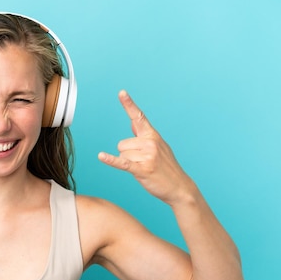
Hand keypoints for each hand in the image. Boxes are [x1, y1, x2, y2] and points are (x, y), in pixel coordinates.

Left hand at [98, 90, 192, 204]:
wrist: (179, 187)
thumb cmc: (167, 168)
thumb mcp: (159, 147)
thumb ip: (144, 134)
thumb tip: (133, 122)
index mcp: (153, 135)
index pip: (139, 117)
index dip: (129, 104)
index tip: (121, 92)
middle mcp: (150, 142)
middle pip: (122, 144)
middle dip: (128, 155)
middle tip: (143, 163)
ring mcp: (147, 155)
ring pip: (122, 155)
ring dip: (129, 164)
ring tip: (144, 168)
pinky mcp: (142, 169)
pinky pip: (122, 162)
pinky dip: (111, 160)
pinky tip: (101, 156)